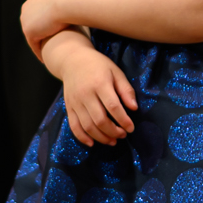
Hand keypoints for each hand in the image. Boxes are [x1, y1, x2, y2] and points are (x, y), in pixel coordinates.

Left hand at [19, 0, 74, 55]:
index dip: (44, 26)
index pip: (37, 16)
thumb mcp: (68, 0)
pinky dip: (39, 53)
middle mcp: (27, 9)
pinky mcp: (29, 31)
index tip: (51, 34)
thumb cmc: (73, 0)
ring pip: (32, 37)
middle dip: (39, 37)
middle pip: (32, 26)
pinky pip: (34, 45)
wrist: (68, 2)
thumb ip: (65, 4)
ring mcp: (26, 21)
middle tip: (48, 47)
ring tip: (47, 56)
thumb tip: (72, 6)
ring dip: (39, 47)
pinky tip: (46, 60)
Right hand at [44, 31, 137, 146]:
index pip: (113, 107)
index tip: (131, 128)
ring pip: (88, 126)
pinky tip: (92, 143)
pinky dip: (82, 138)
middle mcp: (86, 94)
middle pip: (100, 120)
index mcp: (100, 84)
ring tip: (112, 141)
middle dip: (113, 131)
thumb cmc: (98, 65)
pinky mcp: (68, 107)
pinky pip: (74, 126)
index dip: (123, 120)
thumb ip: (126, 90)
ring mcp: (75, 102)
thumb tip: (134, 108)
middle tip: (123, 135)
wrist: (73, 60)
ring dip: (101, 137)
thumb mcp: (116, 72)